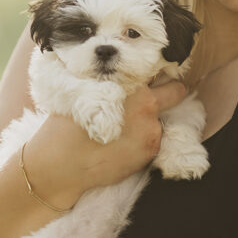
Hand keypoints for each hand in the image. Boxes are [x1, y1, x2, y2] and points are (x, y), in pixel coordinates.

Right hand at [22, 80, 187, 208]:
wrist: (61, 165)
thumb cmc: (67, 125)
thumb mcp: (85, 90)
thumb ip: (112, 82)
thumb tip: (121, 73)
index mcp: (134, 89)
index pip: (161, 73)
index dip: (158, 74)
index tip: (156, 76)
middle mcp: (149, 110)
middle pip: (175, 92)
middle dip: (169, 93)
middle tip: (155, 96)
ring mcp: (152, 134)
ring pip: (161, 119)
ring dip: (150, 120)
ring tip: (125, 127)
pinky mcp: (149, 155)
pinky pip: (153, 139)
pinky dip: (143, 139)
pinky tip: (122, 143)